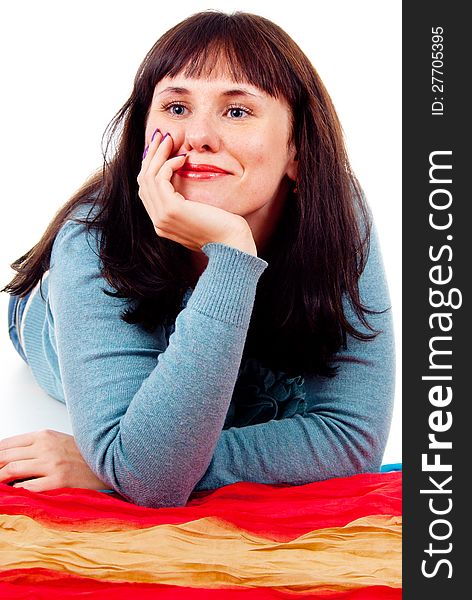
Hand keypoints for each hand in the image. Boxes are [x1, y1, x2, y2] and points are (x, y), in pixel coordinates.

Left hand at [0, 430, 107, 491]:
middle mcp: (46, 447)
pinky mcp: (59, 481)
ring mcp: (52, 464)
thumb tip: (8, 458)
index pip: (7, 444)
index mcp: (44, 435)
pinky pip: (28, 488)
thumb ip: (35, 446)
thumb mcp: (57, 441)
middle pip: (6, 456)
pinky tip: (14, 495)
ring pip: (12, 470)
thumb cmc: (82, 455)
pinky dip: (16, 492)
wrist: (110, 462)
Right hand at [137, 130, 256, 254]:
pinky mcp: (171, 210)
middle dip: (151, 156)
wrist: (233, 244)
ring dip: (158, 154)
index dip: (151, 166)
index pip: (147, 190)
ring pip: (149, 178)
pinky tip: (182, 158)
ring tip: (170, 138)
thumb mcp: (200, 212)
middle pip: (143, 181)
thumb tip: (185, 177)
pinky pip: (160, 179)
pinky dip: (168, 164)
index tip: (161, 148)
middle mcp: (158, 222)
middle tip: (161, 135)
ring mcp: (162, 218)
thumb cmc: (224, 228)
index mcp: (163, 223)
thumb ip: (188, 201)